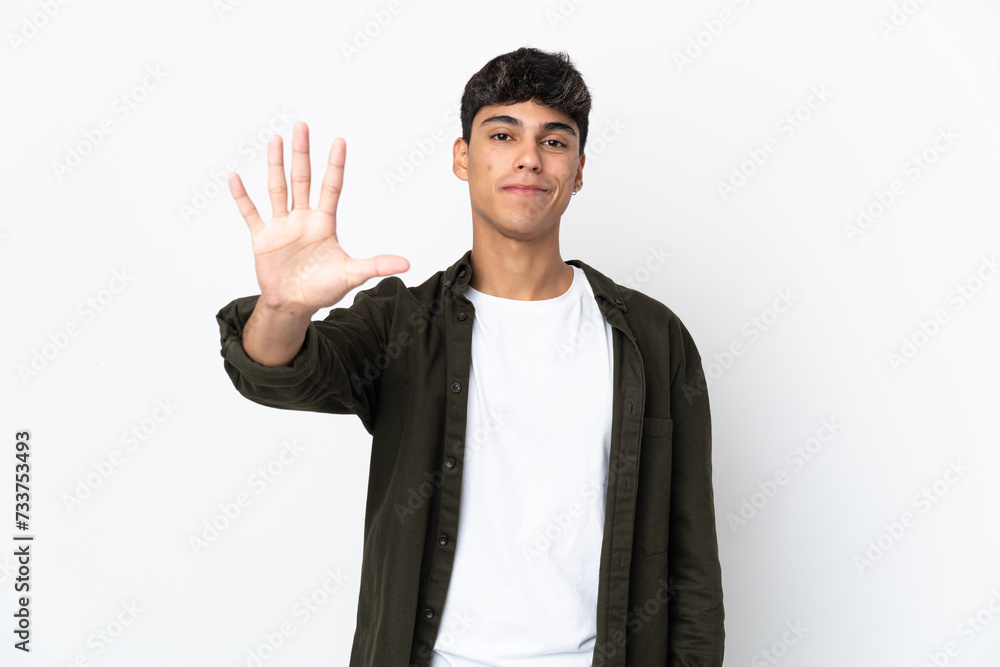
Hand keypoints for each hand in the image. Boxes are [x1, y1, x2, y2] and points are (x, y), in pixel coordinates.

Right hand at [227, 121, 408, 315]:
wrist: (294, 306)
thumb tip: (406, 264)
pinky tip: (235, 177)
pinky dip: (242, 197)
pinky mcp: (262, 237)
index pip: (331, 187)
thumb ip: (376, 266)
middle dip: (302, 153)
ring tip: (275, 139)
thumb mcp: (351, 275)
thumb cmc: (322, 289)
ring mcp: (281, 226)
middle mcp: (302, 218)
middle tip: (302, 126)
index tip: (339, 141)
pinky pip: (250, 213)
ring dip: (275, 164)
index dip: (335, 165)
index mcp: (324, 223)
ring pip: (277, 188)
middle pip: (302, 179)